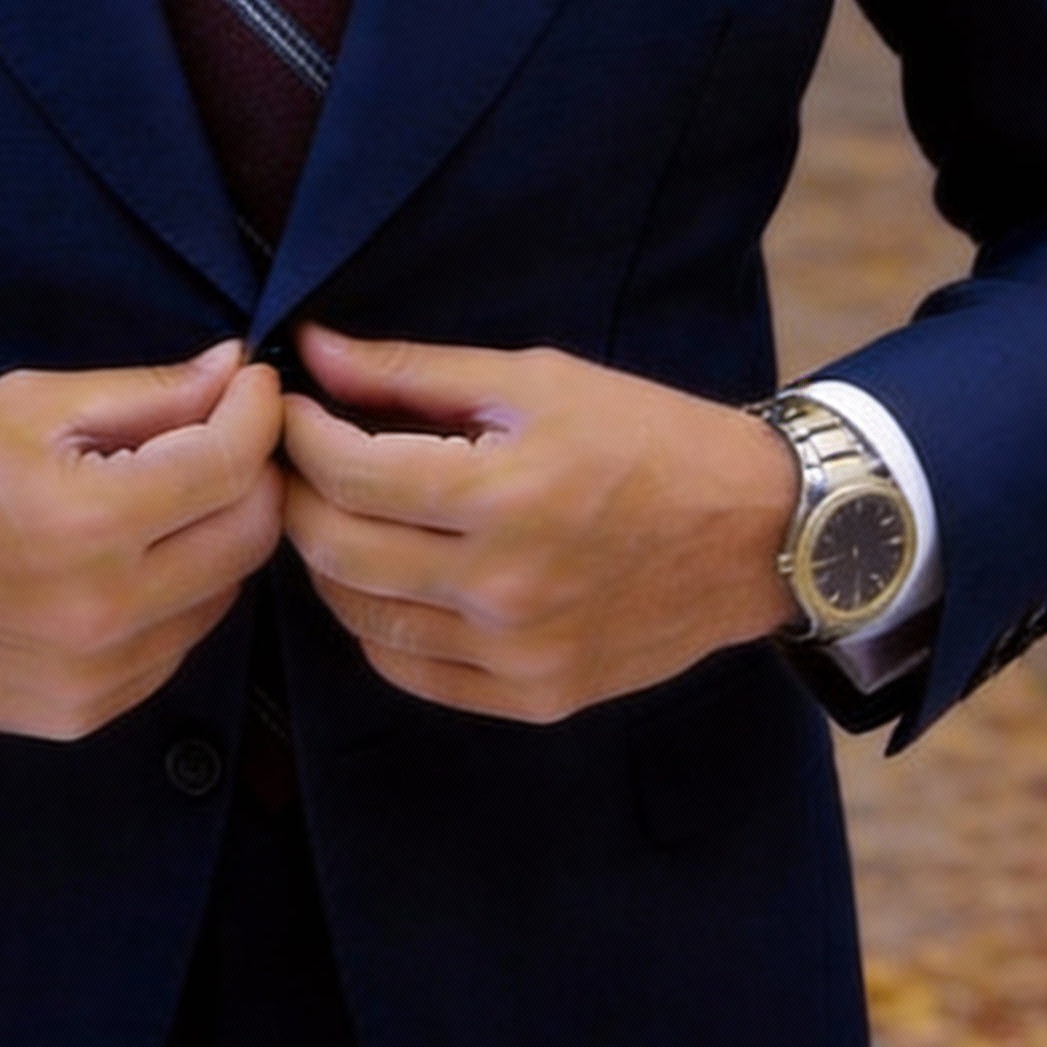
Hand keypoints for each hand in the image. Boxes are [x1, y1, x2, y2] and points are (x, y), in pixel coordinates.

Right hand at [0, 342, 283, 740]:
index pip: (231, 467)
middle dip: (250, 474)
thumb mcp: (29, 404)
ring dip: (214, 537)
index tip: (251, 384)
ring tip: (160, 497)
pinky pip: (173, 647)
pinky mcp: (81, 715)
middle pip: (249, 537)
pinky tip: (124, 560)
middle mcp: (102, 613)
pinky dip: (173, 597)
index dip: (257, 412)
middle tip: (218, 434)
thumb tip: (235, 370)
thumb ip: (147, 393)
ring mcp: (95, 678)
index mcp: (87, 523)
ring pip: (221, 596)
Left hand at [279, 325, 797, 723]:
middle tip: (295, 459)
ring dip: (328, 562)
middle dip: (296, 496)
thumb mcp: (535, 380)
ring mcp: (517, 654)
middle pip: (338, 550)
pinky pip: (410, 671)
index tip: (288, 406)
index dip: (299, 433)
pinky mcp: (534, 697)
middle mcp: (504, 587)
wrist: (757, 533)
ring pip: (361, 619)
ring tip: (336, 512)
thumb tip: (314, 349)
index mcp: (504, 494)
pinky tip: (383, 577)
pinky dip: (376, 623)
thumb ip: (413, 371)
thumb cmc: (648, 438)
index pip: (348, 473)